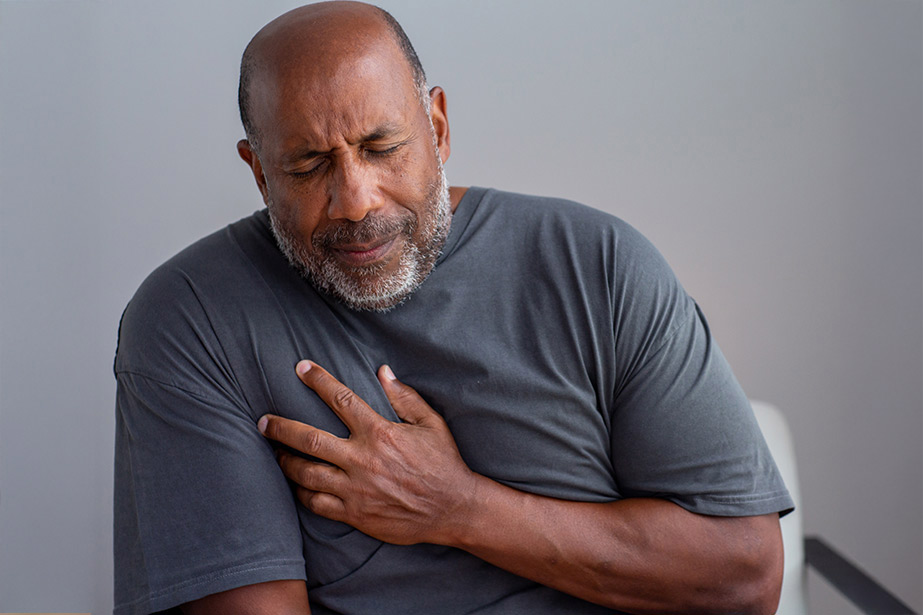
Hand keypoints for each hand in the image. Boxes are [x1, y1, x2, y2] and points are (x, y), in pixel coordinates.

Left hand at [258, 360, 478, 545]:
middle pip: (309, 439)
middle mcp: (362, 460)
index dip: (318, 380)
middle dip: (281, 429)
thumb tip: (383, 372)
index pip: (341, 398)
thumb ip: (405, 397)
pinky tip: (295, 484)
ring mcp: (355, 489)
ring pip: (306, 473)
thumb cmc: (444, 463)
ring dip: (285, 461)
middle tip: (263, 422)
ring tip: (274, 453)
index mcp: (379, 433)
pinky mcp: (355, 514)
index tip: (300, 368)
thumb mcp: (431, 423)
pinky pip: (317, 503)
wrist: (453, 509)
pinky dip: (301, 492)